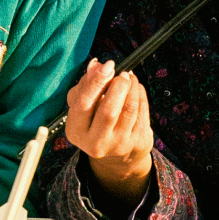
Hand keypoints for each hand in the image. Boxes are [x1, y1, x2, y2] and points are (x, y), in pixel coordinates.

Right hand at [64, 58, 153, 206]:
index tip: (108, 65)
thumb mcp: (84, 107)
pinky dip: (140, 95)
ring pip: (129, 109)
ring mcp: (118, 145)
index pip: (83, 104)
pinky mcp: (138, 143)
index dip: (96, 82)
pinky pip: (142, 112)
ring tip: (130, 78)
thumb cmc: (96, 122)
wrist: (117, 154)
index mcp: (76, 131)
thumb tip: (95, 65)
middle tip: (123, 73)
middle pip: (108, 111)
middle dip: (118, 86)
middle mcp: (95, 143)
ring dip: (132, 87)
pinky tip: (136, 88)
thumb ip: (86, 85)